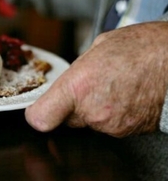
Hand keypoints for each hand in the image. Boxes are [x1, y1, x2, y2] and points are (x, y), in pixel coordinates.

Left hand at [25, 21, 167, 136]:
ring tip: (111, 87)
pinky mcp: (127, 133)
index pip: (40, 119)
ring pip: (86, 122)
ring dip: (92, 109)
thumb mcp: (98, 47)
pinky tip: (123, 95)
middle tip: (87, 87)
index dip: (37, 115)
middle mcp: (92, 111)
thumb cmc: (142, 48)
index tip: (38, 109)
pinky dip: (110, 114)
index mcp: (78, 87)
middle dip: (69, 106)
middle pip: (64, 119)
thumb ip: (76, 70)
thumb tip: (67, 81)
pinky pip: (107, 126)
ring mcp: (111, 125)